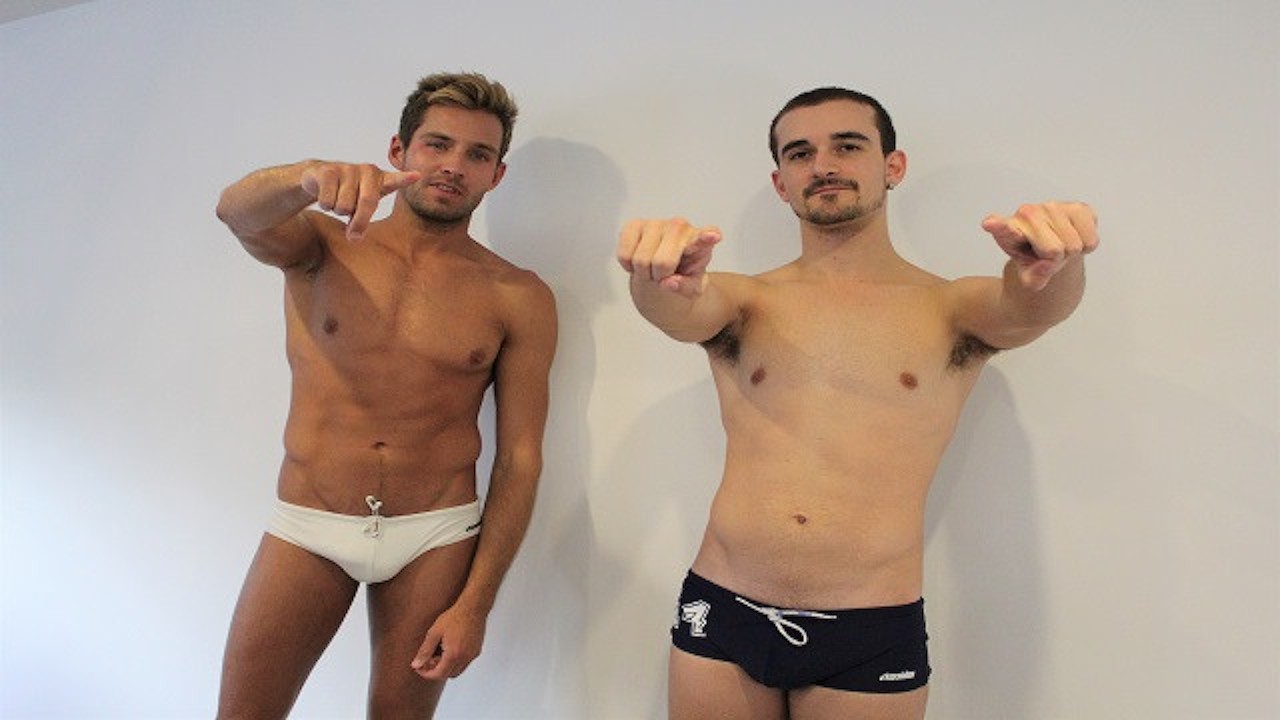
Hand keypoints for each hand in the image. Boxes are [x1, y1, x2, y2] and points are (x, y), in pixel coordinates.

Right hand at [300, 162, 420, 240]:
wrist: (318, 176)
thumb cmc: (349, 194)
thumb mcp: (362, 205)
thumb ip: (364, 219)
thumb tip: (355, 237)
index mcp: (381, 180)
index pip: (395, 180)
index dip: (405, 178)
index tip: (417, 176)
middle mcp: (367, 171)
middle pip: (367, 203)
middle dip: (359, 222)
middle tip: (353, 235)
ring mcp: (348, 168)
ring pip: (344, 206)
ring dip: (337, 210)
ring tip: (338, 200)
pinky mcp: (329, 170)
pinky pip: (328, 200)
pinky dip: (325, 205)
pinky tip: (326, 195)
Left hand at [409, 602, 485, 681]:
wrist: (473, 607)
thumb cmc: (454, 617)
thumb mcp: (434, 633)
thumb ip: (425, 651)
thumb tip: (416, 664)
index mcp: (453, 655)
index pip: (438, 675)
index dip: (426, 674)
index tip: (420, 667)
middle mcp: (465, 658)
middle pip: (448, 675)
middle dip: (436, 670)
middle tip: (428, 659)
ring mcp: (472, 655)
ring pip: (457, 671)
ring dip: (447, 668)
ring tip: (439, 654)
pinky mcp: (477, 651)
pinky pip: (465, 664)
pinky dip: (456, 662)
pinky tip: (450, 650)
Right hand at [617, 218, 721, 297]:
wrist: (663, 269)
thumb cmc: (682, 275)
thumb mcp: (692, 289)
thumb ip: (685, 288)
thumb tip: (668, 282)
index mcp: (701, 243)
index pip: (704, 238)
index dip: (707, 237)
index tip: (713, 236)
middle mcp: (680, 226)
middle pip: (662, 262)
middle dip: (659, 276)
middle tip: (663, 275)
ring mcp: (656, 223)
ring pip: (641, 260)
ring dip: (644, 272)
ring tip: (652, 267)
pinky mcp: (634, 224)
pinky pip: (624, 254)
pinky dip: (628, 266)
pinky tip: (638, 260)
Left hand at [982, 202, 1097, 290]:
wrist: (1052, 248)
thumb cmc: (1035, 260)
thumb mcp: (1029, 277)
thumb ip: (1034, 277)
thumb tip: (1048, 264)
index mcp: (1008, 231)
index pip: (1003, 228)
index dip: (998, 225)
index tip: (989, 223)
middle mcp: (1028, 213)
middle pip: (1055, 249)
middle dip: (1056, 258)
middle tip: (1048, 254)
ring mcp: (1052, 206)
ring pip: (1074, 245)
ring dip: (1071, 251)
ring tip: (1059, 245)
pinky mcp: (1078, 207)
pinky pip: (1091, 239)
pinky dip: (1086, 246)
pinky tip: (1073, 237)